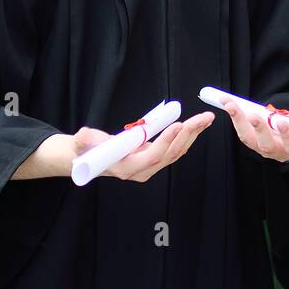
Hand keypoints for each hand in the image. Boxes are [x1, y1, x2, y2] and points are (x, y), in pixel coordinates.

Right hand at [69, 111, 215, 181]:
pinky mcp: (154, 158)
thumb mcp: (82, 142)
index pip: (152, 158)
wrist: (87, 157)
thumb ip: (87, 140)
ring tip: (206, 118)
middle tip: (202, 118)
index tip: (178, 126)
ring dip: (192, 134)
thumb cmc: (85, 149)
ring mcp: (150, 166)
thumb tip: (87, 137)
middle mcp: (142, 171)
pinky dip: (187, 135)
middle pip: (170, 154)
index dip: (166, 143)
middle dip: (188, 135)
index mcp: (127, 168)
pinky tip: (197, 124)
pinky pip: (174, 148)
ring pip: (176, 152)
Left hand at [223, 101, 288, 162]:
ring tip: (233, 106)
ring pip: (251, 139)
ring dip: (241, 122)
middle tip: (256, 115)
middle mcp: (281, 152)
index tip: (286, 122)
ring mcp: (265, 148)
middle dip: (261, 129)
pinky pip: (241, 130)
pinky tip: (227, 102)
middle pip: (269, 145)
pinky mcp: (252, 141)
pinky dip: (234, 116)